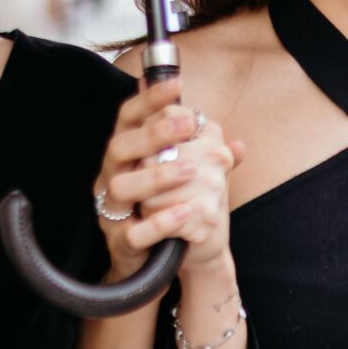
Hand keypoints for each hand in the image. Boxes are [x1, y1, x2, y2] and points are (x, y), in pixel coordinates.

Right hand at [94, 78, 244, 275]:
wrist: (152, 263)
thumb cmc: (165, 209)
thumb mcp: (186, 183)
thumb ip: (207, 168)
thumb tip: (236, 145)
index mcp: (127, 155)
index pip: (128, 118)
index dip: (149, 100)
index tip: (178, 85)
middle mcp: (112, 177)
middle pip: (120, 146)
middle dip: (154, 133)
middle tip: (189, 125)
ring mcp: (111, 210)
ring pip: (120, 186)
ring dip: (157, 176)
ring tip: (190, 171)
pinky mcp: (119, 242)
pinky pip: (133, 232)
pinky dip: (160, 221)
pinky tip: (186, 211)